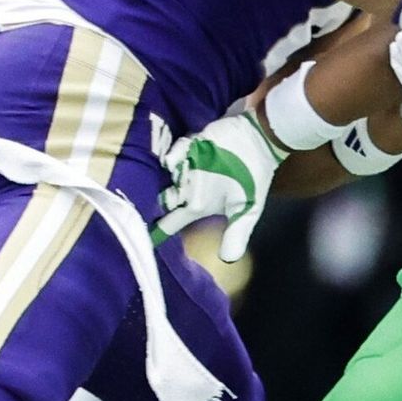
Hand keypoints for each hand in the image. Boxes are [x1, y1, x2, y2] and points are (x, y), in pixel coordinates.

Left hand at [153, 113, 284, 262]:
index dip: (159, 230)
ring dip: (162, 178)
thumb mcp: (248, 208)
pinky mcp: (189, 146)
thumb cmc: (253, 175)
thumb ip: (237, 232)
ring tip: (156, 181)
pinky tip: (173, 161)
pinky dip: (174, 156)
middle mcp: (188, 188)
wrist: (260, 140)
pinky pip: (174, 152)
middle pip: (162, 198)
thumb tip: (228, 260)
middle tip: (144, 205)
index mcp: (197, 205)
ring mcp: (186, 166)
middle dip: (152, 201)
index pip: (173, 221)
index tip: (141, 238)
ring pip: (165, 175)